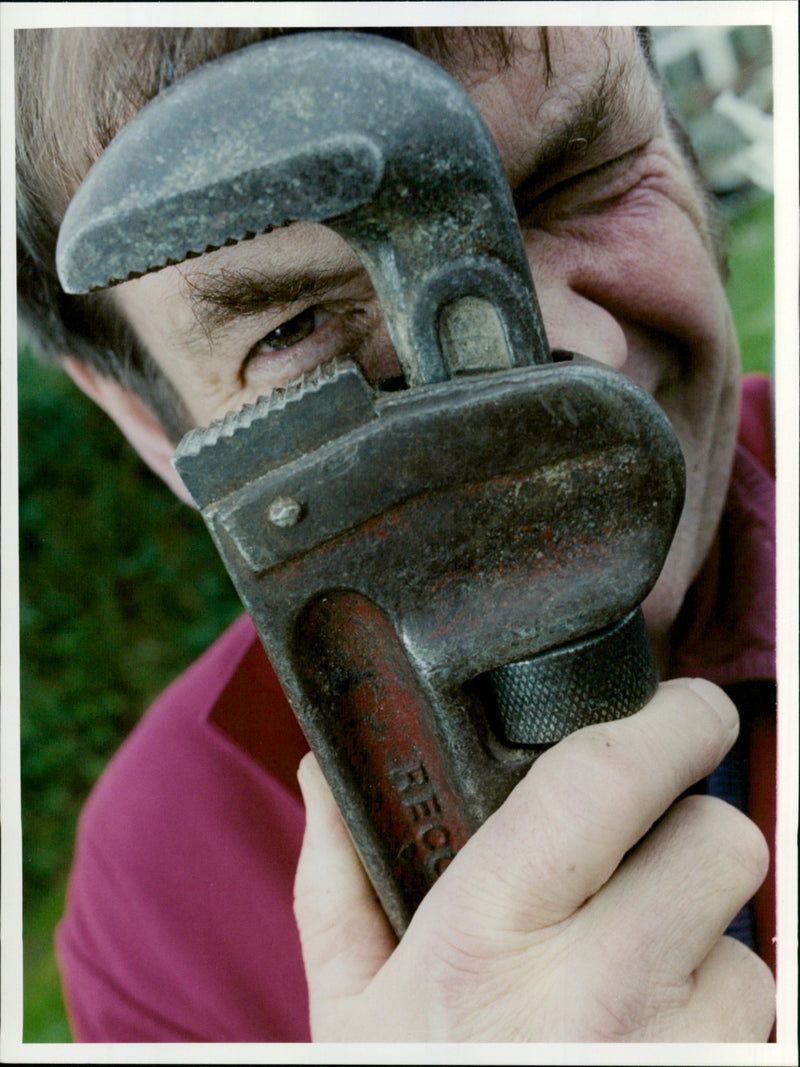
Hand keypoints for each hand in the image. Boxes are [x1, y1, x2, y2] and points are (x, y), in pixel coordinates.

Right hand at [294, 678, 774, 1041]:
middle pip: (723, 843)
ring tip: (625, 977)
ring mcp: (673, 1057)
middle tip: (647, 848)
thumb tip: (327, 763)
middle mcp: (592, 996)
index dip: (667, 722)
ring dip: (703, 938)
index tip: (685, 704)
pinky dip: (716, 1009)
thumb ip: (337, 864)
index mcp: (483, 938)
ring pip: (749, 940)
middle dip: (696, 829)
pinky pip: (758, 1017)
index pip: (601, 781)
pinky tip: (648, 1036)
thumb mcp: (346, 994)